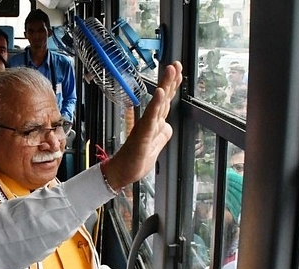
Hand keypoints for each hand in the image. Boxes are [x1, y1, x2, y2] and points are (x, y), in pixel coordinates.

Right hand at [103, 61, 182, 189]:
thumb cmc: (134, 162)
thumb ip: (162, 136)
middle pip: (163, 98)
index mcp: (154, 125)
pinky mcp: (142, 134)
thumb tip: (168, 126)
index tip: (177, 72)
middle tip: (176, 64)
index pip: (165, 102)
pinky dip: (155, 105)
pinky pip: (150, 117)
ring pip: (158, 103)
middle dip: (170, 80)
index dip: (172, 87)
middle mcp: (150, 123)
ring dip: (165, 85)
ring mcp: (146, 127)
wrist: (121, 174)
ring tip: (170, 70)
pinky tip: (160, 93)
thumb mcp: (155, 148)